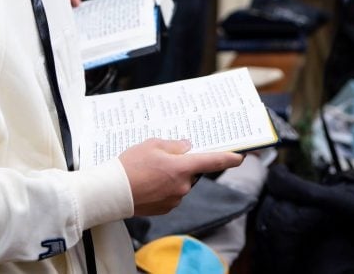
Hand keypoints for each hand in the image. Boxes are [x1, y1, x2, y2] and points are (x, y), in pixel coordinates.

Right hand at [119, 138, 242, 215]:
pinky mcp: (165, 209)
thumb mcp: (152, 145)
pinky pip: (170, 195)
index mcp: (182, 168)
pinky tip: (146, 184)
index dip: (228, 158)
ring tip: (147, 172)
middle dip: (180, 165)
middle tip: (160, 159)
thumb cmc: (130, 166)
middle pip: (190, 172)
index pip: (212, 161)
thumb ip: (174, 146)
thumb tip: (186, 148)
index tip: (240, 157)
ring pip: (179, 183)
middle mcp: (183, 186)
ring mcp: (174, 200)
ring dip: (170, 177)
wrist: (112, 192)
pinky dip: (162, 188)